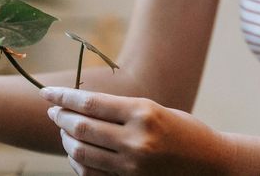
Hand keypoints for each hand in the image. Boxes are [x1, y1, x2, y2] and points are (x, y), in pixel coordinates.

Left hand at [41, 87, 230, 175]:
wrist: (213, 164)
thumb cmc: (182, 130)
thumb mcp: (153, 109)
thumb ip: (119, 110)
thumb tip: (79, 105)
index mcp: (142, 112)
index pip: (90, 102)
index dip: (63, 96)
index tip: (46, 92)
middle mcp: (136, 139)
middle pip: (82, 127)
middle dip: (60, 117)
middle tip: (52, 111)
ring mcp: (133, 165)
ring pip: (82, 152)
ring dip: (66, 140)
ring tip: (64, 131)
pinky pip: (93, 174)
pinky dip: (78, 162)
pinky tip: (76, 153)